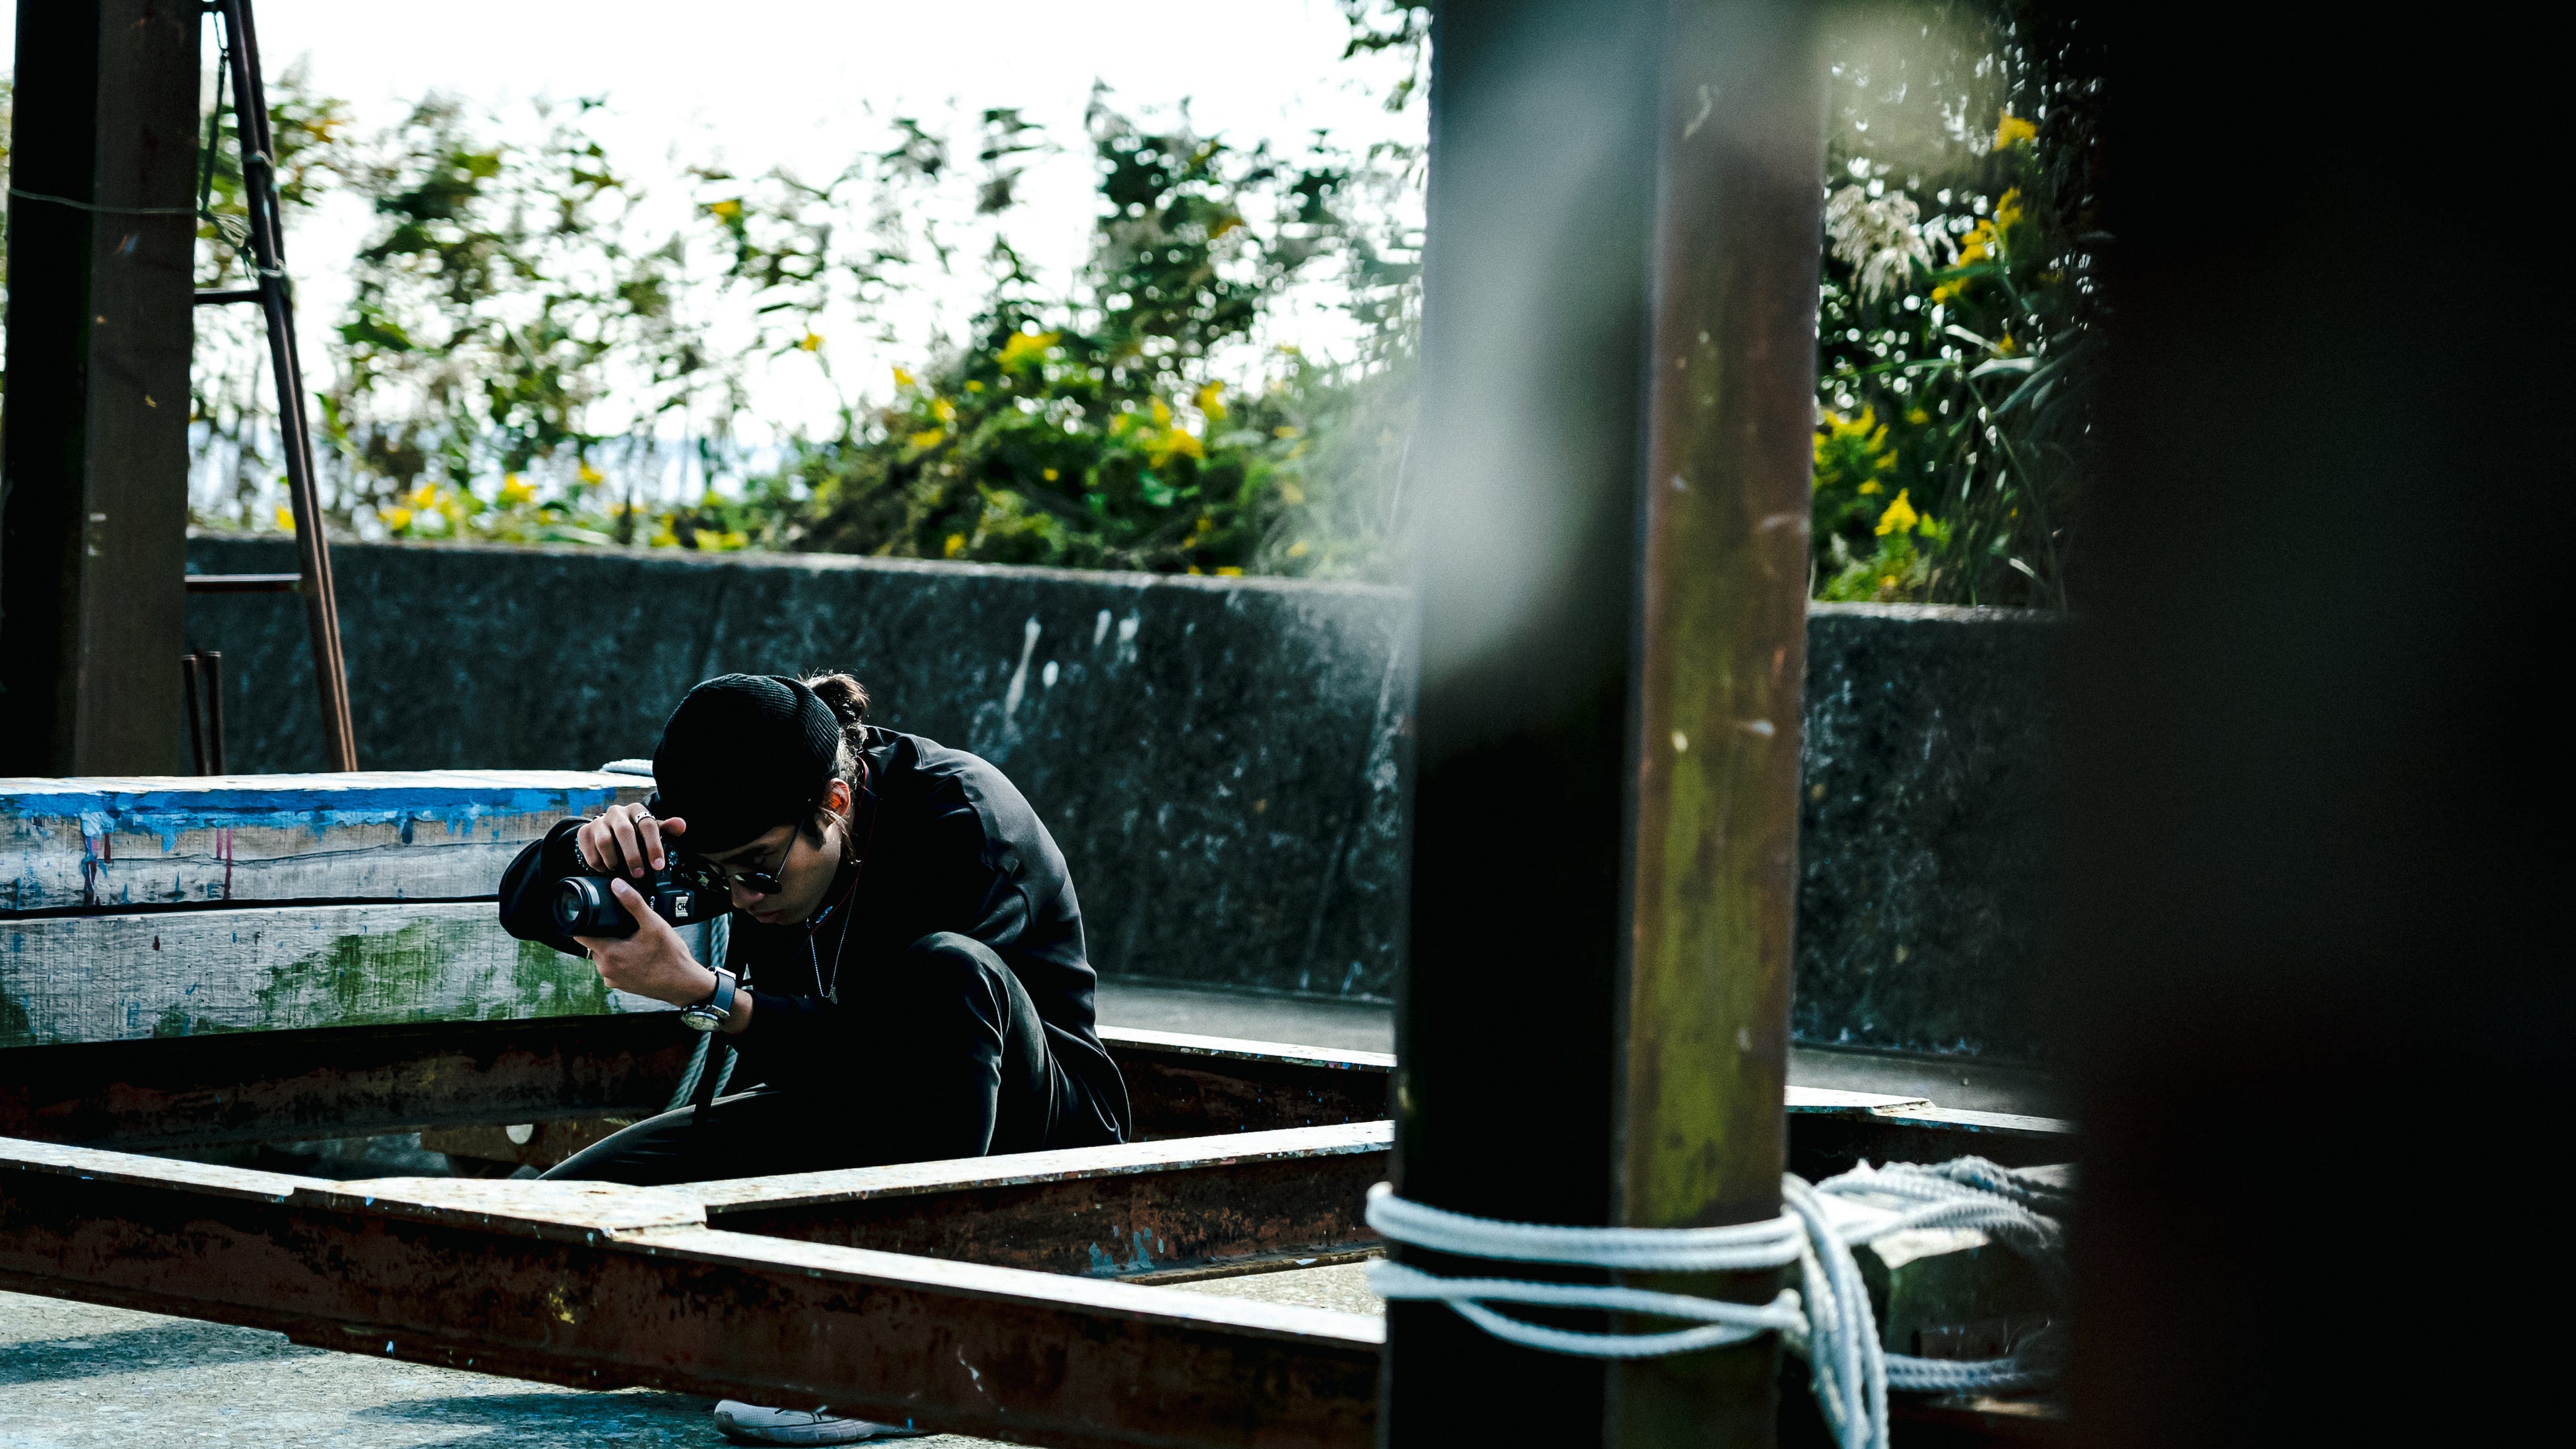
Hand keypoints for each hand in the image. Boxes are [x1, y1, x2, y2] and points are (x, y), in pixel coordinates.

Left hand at [573, 877, 714, 1007]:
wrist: (683, 984)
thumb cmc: (670, 957)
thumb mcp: (654, 924)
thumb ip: (633, 903)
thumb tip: (617, 885)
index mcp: (609, 954)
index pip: (580, 935)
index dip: (584, 922)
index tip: (595, 916)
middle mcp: (606, 969)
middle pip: (593, 944)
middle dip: (604, 934)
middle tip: (625, 928)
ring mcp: (613, 979)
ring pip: (603, 956)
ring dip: (612, 947)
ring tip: (633, 941)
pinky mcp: (621, 985)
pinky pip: (613, 967)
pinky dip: (621, 960)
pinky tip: (638, 955)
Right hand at [577, 801, 687, 877]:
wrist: (606, 830)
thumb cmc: (635, 833)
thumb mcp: (652, 831)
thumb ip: (667, 829)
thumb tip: (681, 825)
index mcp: (636, 810)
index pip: (647, 824)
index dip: (654, 846)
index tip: (658, 866)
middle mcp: (616, 812)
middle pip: (625, 832)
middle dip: (633, 856)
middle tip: (639, 874)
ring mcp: (598, 821)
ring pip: (605, 842)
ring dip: (614, 860)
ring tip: (619, 870)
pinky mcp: (584, 832)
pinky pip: (590, 851)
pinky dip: (599, 864)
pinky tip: (605, 868)